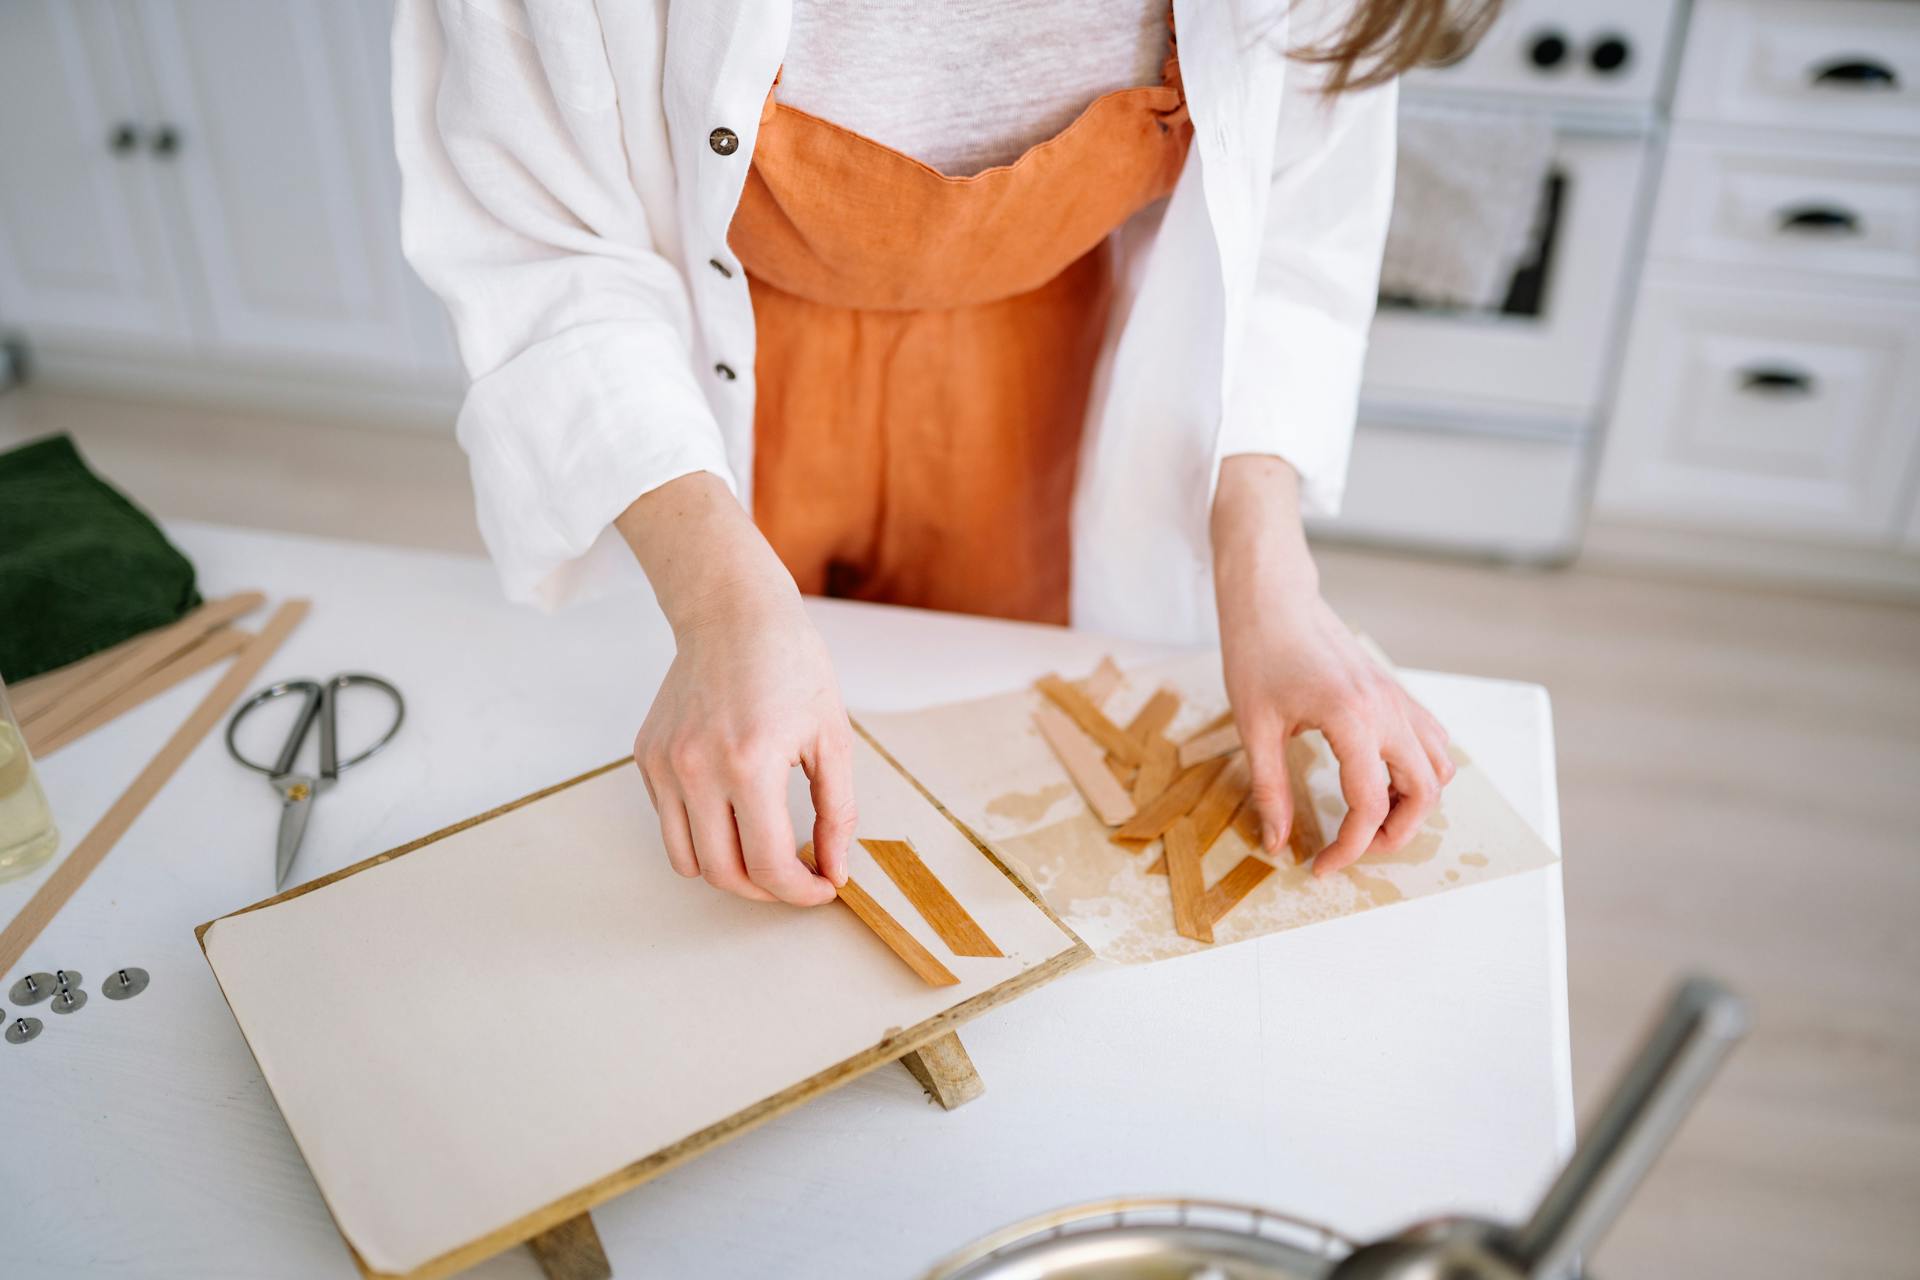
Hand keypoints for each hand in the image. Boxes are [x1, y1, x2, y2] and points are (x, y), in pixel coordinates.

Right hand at [616, 474, 855, 904]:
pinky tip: (734, 807)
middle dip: (766, 891)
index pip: (769, 865)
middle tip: (796, 878)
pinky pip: (670, 823)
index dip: (801, 892)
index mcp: (750, 764)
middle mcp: (698, 769)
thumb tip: (835, 870)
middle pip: (724, 875)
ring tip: (764, 851)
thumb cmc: (791, 666)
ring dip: (729, 871)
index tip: (822, 887)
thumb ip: (837, 812)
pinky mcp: (647, 757)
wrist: (733, 613)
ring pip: (688, 861)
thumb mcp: (833, 738)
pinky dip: (703, 833)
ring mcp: (665, 764)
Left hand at [1211, 456, 1454, 877]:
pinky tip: (1381, 780)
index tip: (1321, 866)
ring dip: (1414, 803)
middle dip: (1394, 834)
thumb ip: (1270, 790)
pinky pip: (1431, 741)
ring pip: (1439, 768)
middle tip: (1353, 848)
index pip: (1368, 804)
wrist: (1273, 599)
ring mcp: (1398, 699)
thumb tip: (1277, 843)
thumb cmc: (1257, 655)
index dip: (1349, 847)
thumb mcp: (1254, 728)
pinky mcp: (1396, 692)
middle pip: (1424, 793)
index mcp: (1351, 719)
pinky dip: (1420, 771)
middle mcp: (1388, 710)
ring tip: (1369, 818)